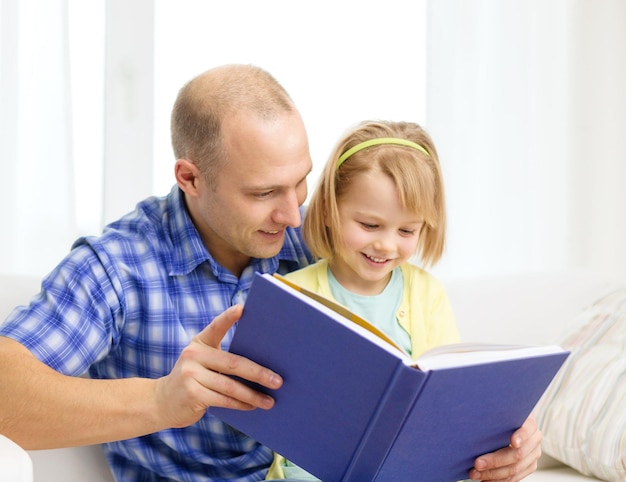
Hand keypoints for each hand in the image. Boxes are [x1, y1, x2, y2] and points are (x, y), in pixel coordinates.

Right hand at [154, 305, 282, 428]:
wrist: (162, 401)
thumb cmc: (193, 378)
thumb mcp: (202, 361)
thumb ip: (222, 358)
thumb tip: (261, 366)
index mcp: (200, 342)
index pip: (216, 327)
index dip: (228, 317)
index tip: (242, 308)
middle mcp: (193, 355)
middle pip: (233, 363)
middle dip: (259, 373)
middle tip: (278, 381)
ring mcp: (191, 375)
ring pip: (230, 386)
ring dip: (253, 395)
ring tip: (270, 401)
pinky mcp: (192, 394)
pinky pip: (223, 400)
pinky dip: (240, 404)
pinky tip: (252, 406)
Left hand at [468, 415, 541, 480]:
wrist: (509, 422)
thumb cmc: (500, 416)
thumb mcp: (499, 411)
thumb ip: (494, 414)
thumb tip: (475, 415)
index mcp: (529, 423)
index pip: (527, 429)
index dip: (521, 436)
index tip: (512, 441)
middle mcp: (534, 439)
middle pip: (518, 454)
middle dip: (495, 461)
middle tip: (477, 463)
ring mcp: (533, 454)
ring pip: (515, 469)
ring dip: (493, 474)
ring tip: (475, 473)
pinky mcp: (529, 466)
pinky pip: (515, 478)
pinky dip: (499, 480)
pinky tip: (485, 479)